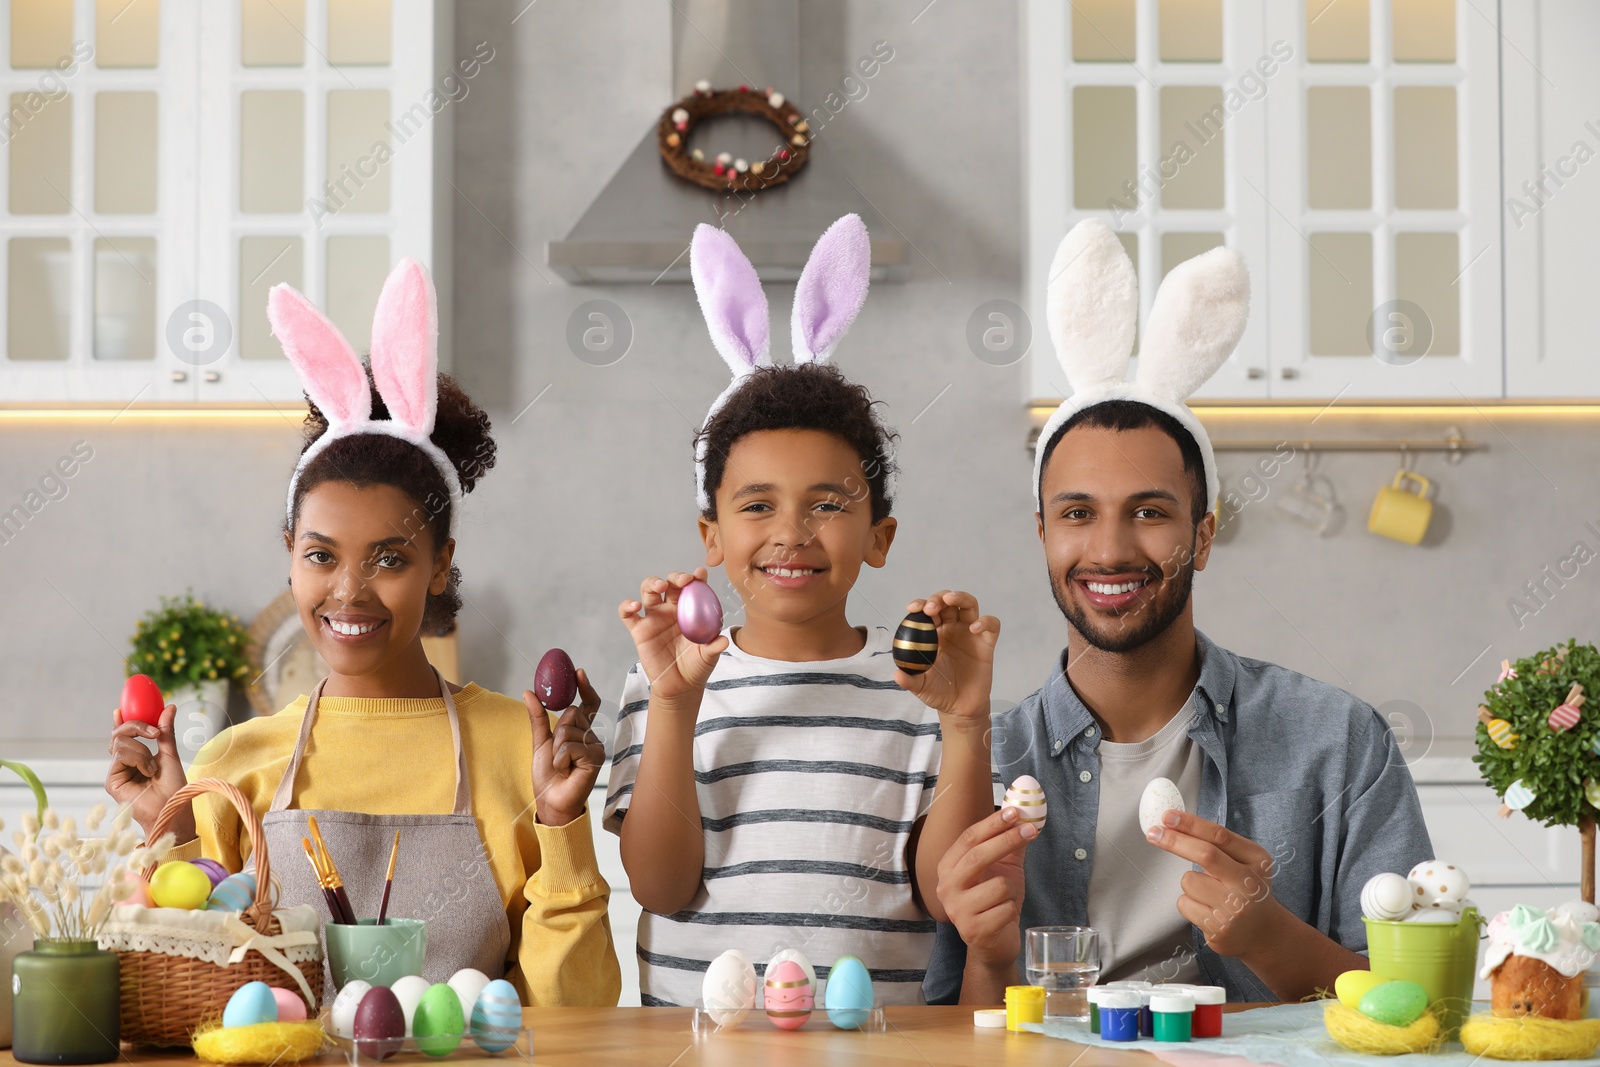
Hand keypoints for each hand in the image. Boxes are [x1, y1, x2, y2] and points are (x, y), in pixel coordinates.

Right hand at [105, 703, 193, 842]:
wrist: (172, 809)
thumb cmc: (174, 788)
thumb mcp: (170, 754)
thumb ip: (165, 732)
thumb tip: (169, 707)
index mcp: (136, 759)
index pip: (124, 736)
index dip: (121, 722)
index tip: (120, 709)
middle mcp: (123, 765)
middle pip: (119, 734)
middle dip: (137, 726)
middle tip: (155, 732)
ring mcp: (116, 772)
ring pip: (120, 742)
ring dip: (143, 751)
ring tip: (153, 768)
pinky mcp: (111, 781)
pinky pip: (121, 755)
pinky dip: (139, 759)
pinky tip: (148, 773)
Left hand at [525, 668, 603, 826]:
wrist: (550, 801)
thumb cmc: (548, 775)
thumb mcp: (540, 742)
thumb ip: (538, 717)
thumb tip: (528, 692)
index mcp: (580, 731)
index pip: (588, 704)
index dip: (585, 687)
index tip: (578, 672)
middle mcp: (591, 736)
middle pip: (573, 714)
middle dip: (557, 732)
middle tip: (557, 753)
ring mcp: (596, 747)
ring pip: (570, 730)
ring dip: (557, 749)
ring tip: (560, 765)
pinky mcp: (595, 759)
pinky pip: (572, 746)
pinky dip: (561, 759)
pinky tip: (565, 771)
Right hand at [617, 569, 728, 707]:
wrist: (680, 686)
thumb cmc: (697, 666)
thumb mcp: (709, 656)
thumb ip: (714, 646)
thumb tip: (724, 640)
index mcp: (690, 609)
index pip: (692, 588)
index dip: (696, 578)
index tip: (701, 574)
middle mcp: (671, 609)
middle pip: (670, 583)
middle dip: (676, 577)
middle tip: (684, 580)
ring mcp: (654, 617)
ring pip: (648, 591)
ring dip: (653, 583)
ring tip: (660, 586)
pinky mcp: (639, 630)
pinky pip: (627, 614)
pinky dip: (627, 606)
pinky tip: (635, 606)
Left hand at [895, 591, 999, 725]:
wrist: (960, 707)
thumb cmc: (939, 692)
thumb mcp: (920, 686)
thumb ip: (910, 680)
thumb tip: (897, 673)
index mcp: (934, 633)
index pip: (928, 610)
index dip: (921, 604)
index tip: (913, 608)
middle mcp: (952, 628)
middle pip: (948, 601)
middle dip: (938, 598)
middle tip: (930, 608)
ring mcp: (970, 634)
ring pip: (969, 605)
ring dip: (960, 597)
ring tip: (950, 599)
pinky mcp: (986, 643)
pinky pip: (991, 625)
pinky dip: (985, 621)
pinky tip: (974, 628)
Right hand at [936, 806, 1035, 970]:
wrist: (994, 944)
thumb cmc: (996, 901)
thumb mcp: (1003, 868)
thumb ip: (1010, 844)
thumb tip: (1026, 815)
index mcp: (948, 867)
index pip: (968, 838)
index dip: (992, 824)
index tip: (1014, 812)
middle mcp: (946, 887)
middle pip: (977, 856)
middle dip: (1007, 840)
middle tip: (1031, 830)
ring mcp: (957, 910)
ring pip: (999, 885)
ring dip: (1012, 890)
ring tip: (1006, 899)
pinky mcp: (973, 930)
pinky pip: (1006, 908)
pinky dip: (1012, 909)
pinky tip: (1004, 917)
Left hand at [1146, 809, 1290, 957]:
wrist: (1263, 932)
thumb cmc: (1247, 888)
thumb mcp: (1246, 861)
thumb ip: (1219, 845)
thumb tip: (1174, 825)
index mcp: (1257, 860)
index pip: (1220, 836)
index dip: (1190, 824)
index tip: (1167, 816)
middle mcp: (1249, 884)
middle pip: (1205, 854)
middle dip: (1175, 841)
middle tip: (1153, 833)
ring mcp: (1234, 909)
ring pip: (1189, 881)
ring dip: (1190, 883)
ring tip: (1208, 893)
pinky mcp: (1218, 929)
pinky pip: (1185, 904)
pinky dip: (1189, 903)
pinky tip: (1207, 909)